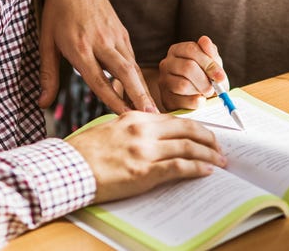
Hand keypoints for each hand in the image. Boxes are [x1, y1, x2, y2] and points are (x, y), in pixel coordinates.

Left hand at [38, 0, 157, 113]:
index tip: (125, 117)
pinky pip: (132, 57)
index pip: (98, 79)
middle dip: (140, 95)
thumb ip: (47, 75)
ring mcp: (115, 36)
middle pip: (125, 72)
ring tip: (153, 110)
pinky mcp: (122, 32)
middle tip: (152, 116)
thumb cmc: (57, 14)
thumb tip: (42, 103)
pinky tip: (143, 92)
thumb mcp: (46, 43)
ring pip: (134, 66)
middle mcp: (101, 42)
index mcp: (80, 47)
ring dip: (144, 88)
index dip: (113, 100)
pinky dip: (139, 76)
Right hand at [65, 111, 224, 202]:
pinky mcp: (145, 171)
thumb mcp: (109, 129)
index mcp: (135, 118)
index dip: (193, 126)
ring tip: (220, 160)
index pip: (173, 119)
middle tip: (219, 146)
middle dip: (207, 138)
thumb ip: (131, 129)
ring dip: (208, 154)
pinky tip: (207, 170)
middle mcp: (143, 130)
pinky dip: (197, 168)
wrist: (68, 167)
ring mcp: (145, 150)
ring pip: (188, 147)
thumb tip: (149, 137)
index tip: (203, 133)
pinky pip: (180, 167)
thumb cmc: (83, 151)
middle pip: (186, 129)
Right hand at [156, 35, 226, 111]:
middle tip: (214, 88)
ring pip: (183, 85)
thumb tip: (204, 40)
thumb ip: (210, 52)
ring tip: (206, 93)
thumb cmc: (206, 77)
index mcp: (177, 50)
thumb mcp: (212, 64)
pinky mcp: (165, 98)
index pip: (191, 50)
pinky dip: (195, 102)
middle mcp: (167, 63)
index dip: (209, 63)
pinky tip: (200, 101)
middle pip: (187, 67)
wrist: (200, 98)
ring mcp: (163, 81)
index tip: (221, 77)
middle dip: (205, 80)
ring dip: (200, 91)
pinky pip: (181, 101)